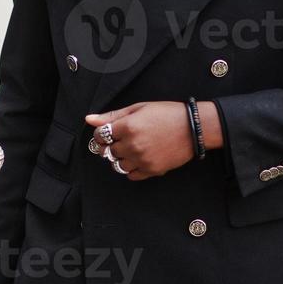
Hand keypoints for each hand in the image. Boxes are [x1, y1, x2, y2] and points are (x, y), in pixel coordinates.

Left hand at [85, 101, 208, 179]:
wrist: (193, 127)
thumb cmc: (167, 114)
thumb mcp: (138, 108)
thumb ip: (112, 116)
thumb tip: (89, 119)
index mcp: (128, 126)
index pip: (100, 135)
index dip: (100, 133)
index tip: (106, 132)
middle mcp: (132, 145)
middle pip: (107, 151)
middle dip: (109, 146)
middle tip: (118, 141)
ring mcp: (142, 159)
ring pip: (117, 165)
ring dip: (119, 158)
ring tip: (130, 149)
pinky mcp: (152, 170)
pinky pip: (131, 175)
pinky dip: (131, 169)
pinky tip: (137, 158)